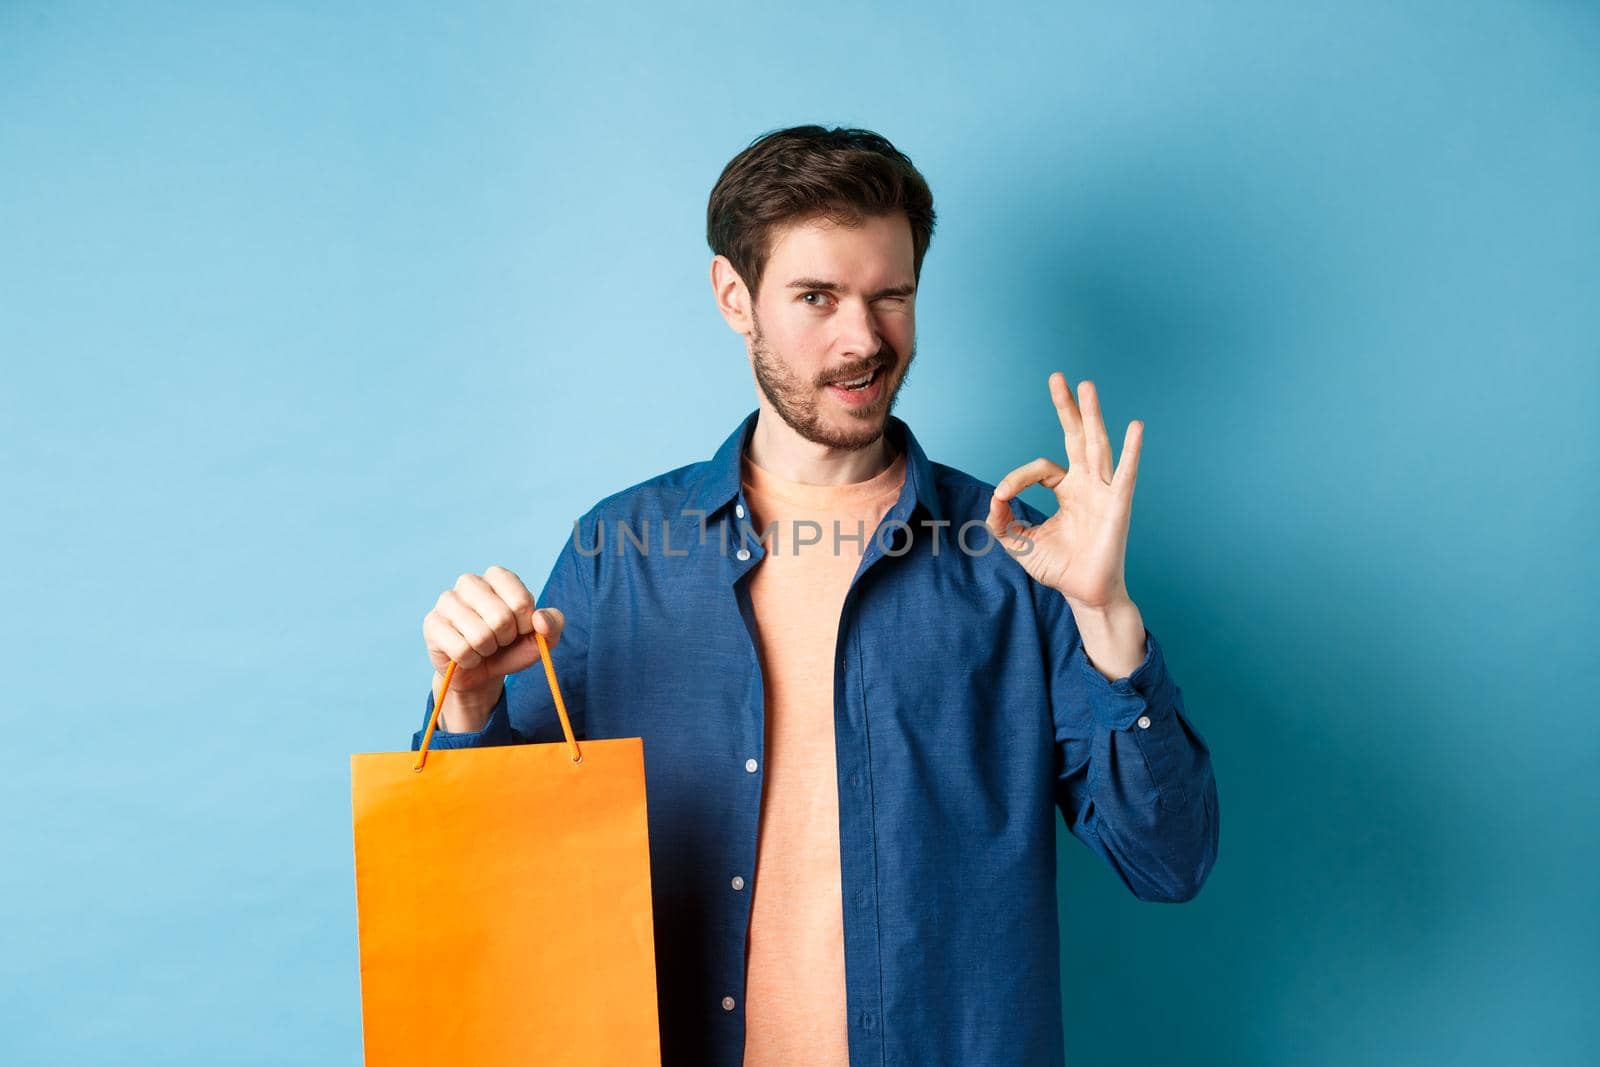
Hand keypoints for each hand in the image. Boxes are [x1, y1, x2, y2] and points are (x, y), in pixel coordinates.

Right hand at [422, 565, 564, 729]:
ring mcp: (447, 600)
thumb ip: (553, 625)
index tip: (520, 629)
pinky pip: (461, 650)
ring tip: (483, 647)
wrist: (482, 672)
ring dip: (487, 651)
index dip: (525, 625)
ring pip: (480, 636)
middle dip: (505, 639)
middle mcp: (470, 581)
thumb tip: (539, 619)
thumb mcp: (542, 638)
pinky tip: (467, 655)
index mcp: (499, 576)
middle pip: (501, 618)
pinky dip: (470, 660)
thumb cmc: (512, 647)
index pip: (522, 602)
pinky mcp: (432, 623)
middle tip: (499, 640)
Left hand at [986, 372, 1142, 610]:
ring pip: (1098, 446)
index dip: (1017, 478)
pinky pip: (1126, 474)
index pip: (1041, 468)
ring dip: (1092, 416)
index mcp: (1067, 489)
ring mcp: (1104, 492)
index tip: (1001, 497)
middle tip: (1057, 377)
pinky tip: (1135, 427)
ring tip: (1086, 386)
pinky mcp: (1118, 506)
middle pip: (1077, 437)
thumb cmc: (1058, 567)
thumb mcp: (1019, 543)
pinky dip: (1132, 451)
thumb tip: (992, 502)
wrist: (1083, 593)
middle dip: (1067, 408)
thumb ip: (1002, 523)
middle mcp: (1087, 484)